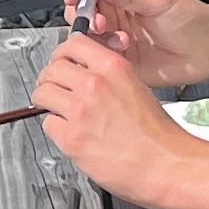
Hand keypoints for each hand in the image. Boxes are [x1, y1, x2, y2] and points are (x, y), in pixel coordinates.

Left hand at [34, 30, 208, 205]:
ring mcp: (80, 111)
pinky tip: (70, 132)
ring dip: (47, 102)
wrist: (165, 164)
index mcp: (112, 68)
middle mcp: (94, 85)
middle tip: (56, 89)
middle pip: (52, 69)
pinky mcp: (71, 138)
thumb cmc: (157, 134)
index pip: (72, 44)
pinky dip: (55, 128)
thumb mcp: (135, 87)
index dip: (63, 55)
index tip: (61, 62)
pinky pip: (47, 123)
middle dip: (51, 79)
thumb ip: (108, 75)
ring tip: (59, 110)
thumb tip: (85, 71)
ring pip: (42, 94)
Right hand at [64, 0, 208, 87]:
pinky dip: (103, 55)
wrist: (207, 49)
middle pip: (82, 11)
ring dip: (96, 38)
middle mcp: (115, 14)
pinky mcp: (119, 60)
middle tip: (101, 23)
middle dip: (85, 17)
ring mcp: (115, 37)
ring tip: (119, 40)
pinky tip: (122, 51)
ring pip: (87, 36)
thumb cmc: (190, 18)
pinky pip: (99, 58)